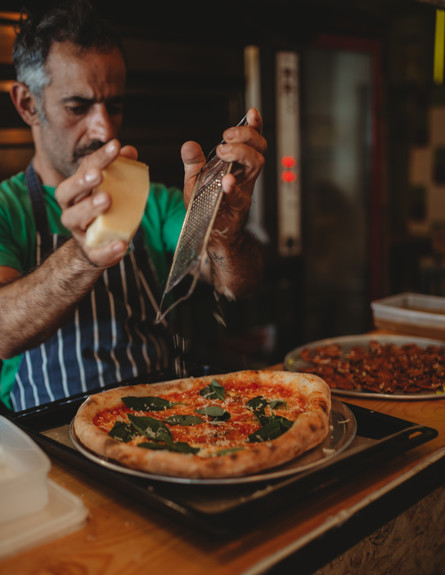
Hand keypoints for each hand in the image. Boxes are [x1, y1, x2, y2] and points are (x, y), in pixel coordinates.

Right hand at [55, 139, 137, 267]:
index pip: (83, 169)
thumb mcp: (114, 189)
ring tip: (106, 200)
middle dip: (81, 181)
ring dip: (89, 208)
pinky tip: (122, 245)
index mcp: (76, 190)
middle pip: (66, 193)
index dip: (98, 158)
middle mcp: (71, 209)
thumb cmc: (107, 210)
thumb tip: (130, 151)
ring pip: (73, 219)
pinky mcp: (91, 252)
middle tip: (99, 175)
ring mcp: (78, 231)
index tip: (115, 146)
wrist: (100, 244)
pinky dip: (108, 250)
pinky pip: (96, 253)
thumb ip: (121, 170)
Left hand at [181, 108, 266, 239]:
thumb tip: (188, 145)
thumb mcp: (195, 181)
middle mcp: (245, 176)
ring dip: (241, 153)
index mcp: (237, 166)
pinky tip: (227, 180)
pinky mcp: (238, 208)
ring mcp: (244, 190)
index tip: (251, 114)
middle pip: (259, 148)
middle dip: (246, 136)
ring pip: (257, 165)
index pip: (252, 142)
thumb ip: (193, 163)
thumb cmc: (208, 207)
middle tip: (226, 137)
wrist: (211, 235)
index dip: (254, 127)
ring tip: (223, 151)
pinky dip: (234, 186)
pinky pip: (241, 195)